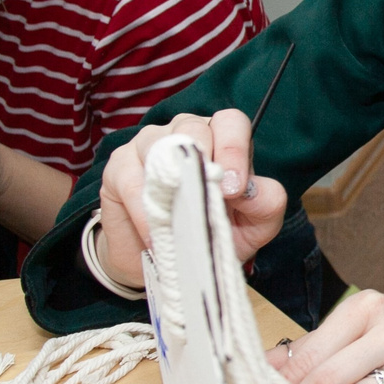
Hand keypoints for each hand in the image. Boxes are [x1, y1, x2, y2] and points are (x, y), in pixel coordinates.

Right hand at [96, 110, 287, 289]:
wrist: (166, 261)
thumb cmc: (211, 232)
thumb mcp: (251, 227)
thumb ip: (265, 205)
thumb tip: (253, 190)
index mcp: (221, 139)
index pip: (230, 122)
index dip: (233, 148)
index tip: (235, 187)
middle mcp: (184, 133)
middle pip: (192, 126)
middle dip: (203, 161)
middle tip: (210, 198)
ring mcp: (148, 146)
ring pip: (158, 146)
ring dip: (173, 187)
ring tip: (183, 223)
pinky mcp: (119, 169)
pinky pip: (132, 181)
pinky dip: (146, 212)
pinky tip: (156, 236)